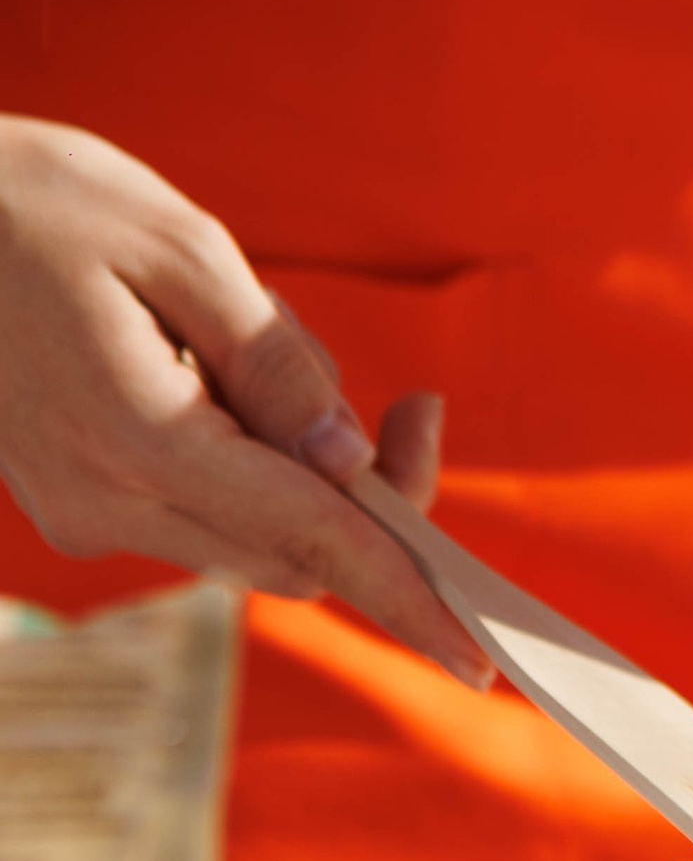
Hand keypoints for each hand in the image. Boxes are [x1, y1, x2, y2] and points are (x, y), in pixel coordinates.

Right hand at [0, 120, 492, 683]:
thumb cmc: (40, 203)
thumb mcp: (178, 245)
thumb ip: (273, 359)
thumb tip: (346, 457)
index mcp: (140, 438)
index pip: (309, 540)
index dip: (405, 597)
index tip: (481, 658)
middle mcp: (105, 501)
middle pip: (291, 557)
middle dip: (375, 509)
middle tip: (418, 409)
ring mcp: (80, 510)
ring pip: (246, 538)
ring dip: (304, 477)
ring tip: (263, 341)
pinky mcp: (70, 499)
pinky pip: (196, 509)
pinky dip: (248, 465)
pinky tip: (210, 364)